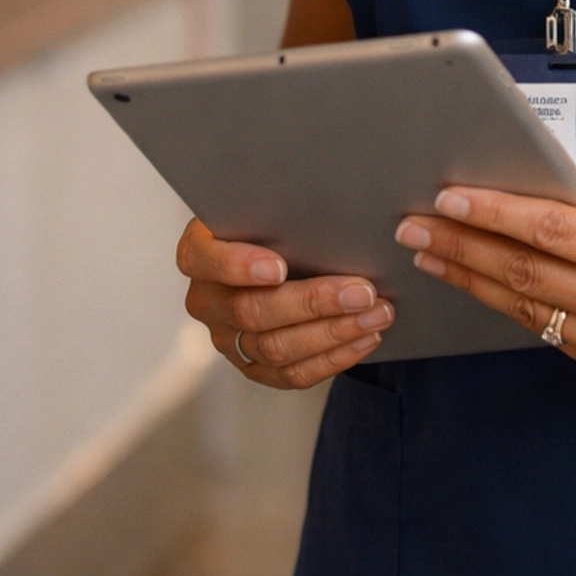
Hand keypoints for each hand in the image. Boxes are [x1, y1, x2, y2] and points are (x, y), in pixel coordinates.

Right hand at [177, 216, 394, 388]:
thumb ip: (286, 206)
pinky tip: (365, 337)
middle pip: (251, 310)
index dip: (238, 266)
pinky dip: (334, 358)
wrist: (276, 247)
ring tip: (376, 314)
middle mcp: (207, 300)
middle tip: (362, 292)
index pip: (206, 259)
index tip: (277, 267)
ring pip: (275, 347)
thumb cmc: (276, 220)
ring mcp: (228, 338)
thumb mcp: (271, 202)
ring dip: (334, 332)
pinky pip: (291, 374)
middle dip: (313, 302)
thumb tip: (334, 201)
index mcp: (199, 252)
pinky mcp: (253, 366)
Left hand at [394, 178, 575, 382]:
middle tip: (415, 227)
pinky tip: (482, 285)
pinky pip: (551, 333)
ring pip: (528, 310)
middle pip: (526, 273)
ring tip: (432, 256)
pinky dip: (512, 307)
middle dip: (462, 248)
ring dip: (473, 281)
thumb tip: (540, 196)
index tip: (448, 199)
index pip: (550, 231)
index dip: (493, 215)